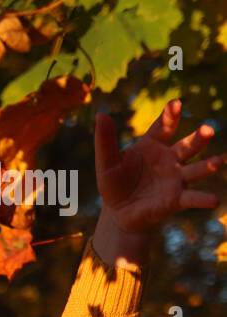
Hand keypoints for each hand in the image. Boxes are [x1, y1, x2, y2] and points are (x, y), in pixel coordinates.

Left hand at [93, 99, 222, 266]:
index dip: (170, 116)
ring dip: (208, 165)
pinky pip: (192, 198)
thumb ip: (105, 141)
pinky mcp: (176, 199)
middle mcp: (170, 159)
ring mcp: (176, 179)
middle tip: (208, 129)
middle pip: (187, 146)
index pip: (164, 127)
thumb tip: (101, 114)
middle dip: (199, 138)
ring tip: (218, 162)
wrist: (118, 212)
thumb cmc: (115, 183)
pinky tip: (214, 201)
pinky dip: (203, 199)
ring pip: (195, 169)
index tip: (175, 104)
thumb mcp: (106, 163)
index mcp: (153, 145)